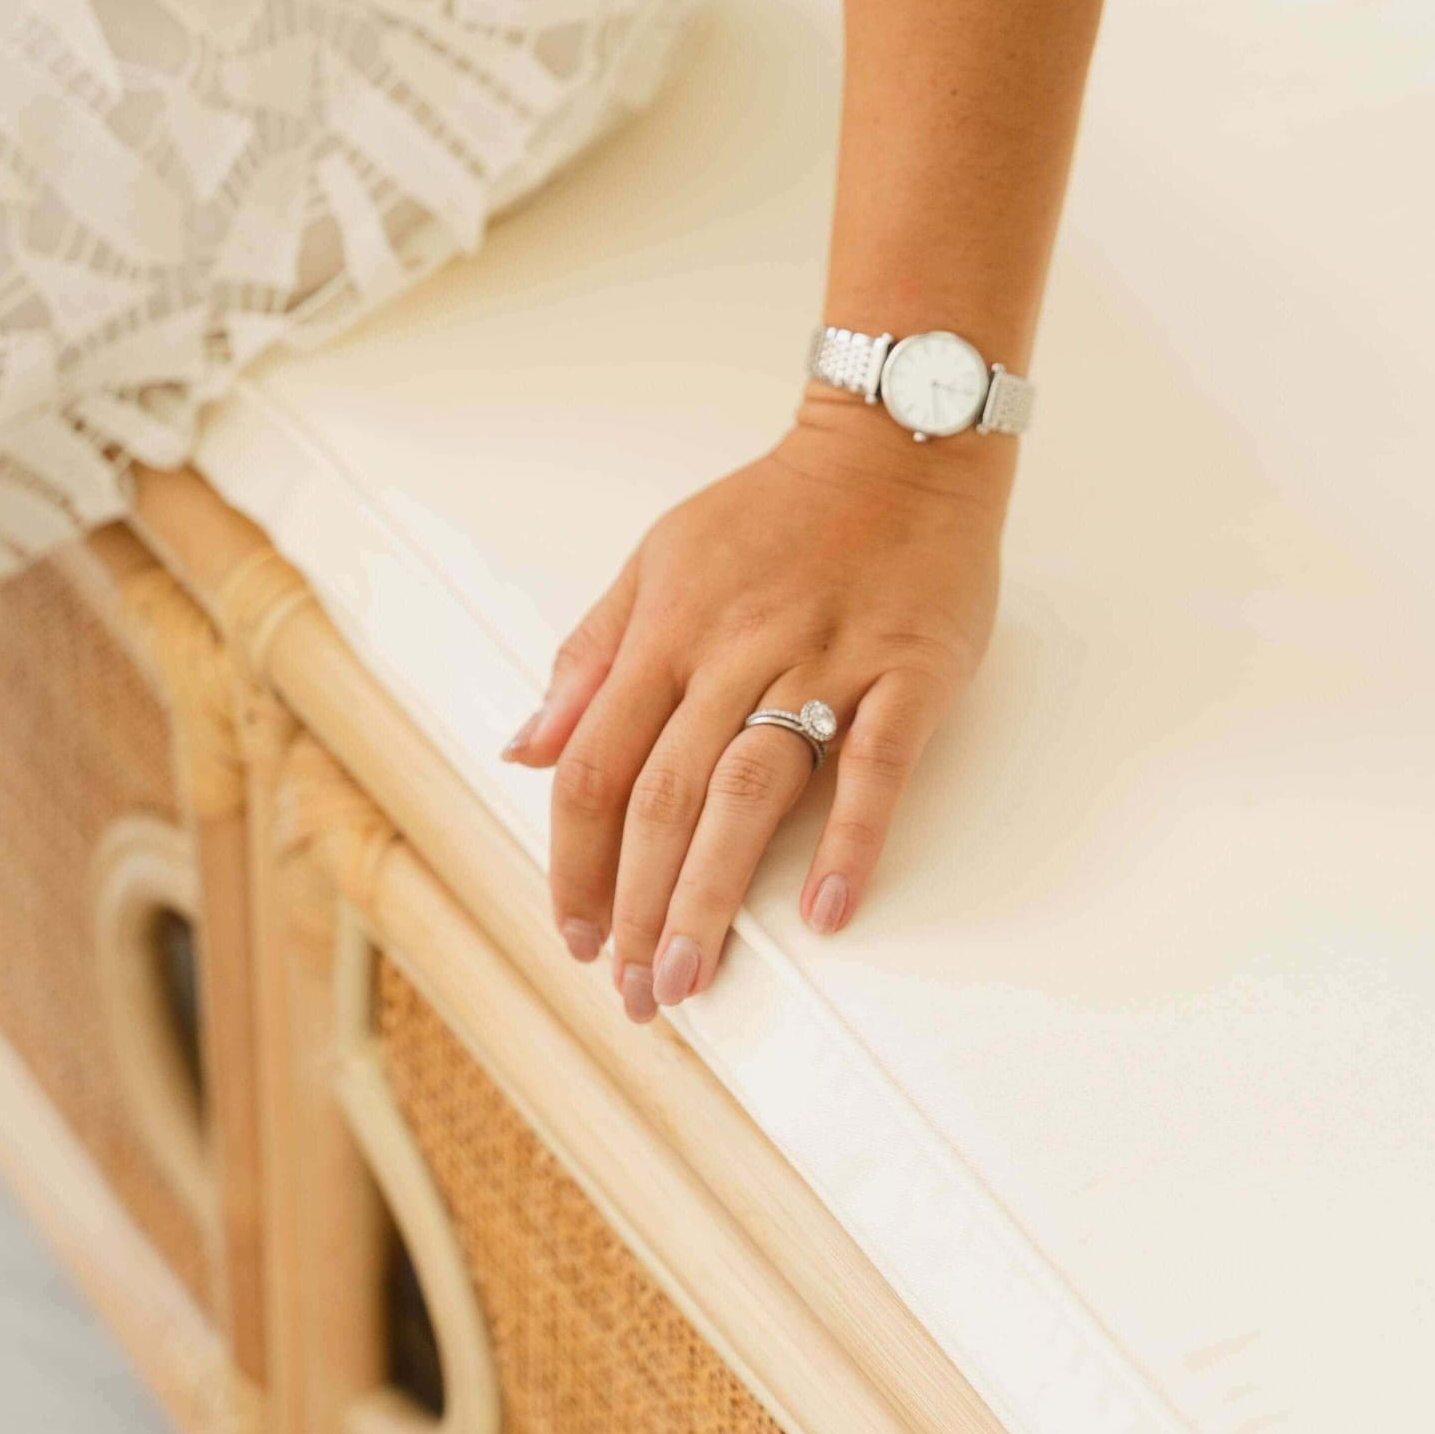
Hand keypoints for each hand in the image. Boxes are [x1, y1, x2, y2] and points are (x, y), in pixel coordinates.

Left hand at [503, 393, 1008, 1019]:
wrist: (899, 441)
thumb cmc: (776, 514)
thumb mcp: (657, 562)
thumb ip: (590, 657)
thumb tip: (524, 747)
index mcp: (667, 631)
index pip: (596, 766)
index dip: (577, 862)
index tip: (574, 935)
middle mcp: (735, 651)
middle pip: (662, 796)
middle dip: (635, 905)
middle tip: (635, 992)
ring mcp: (826, 660)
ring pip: (750, 790)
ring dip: (712, 892)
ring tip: (692, 974)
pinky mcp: (910, 671)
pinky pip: (876, 763)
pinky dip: (851, 839)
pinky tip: (829, 911)